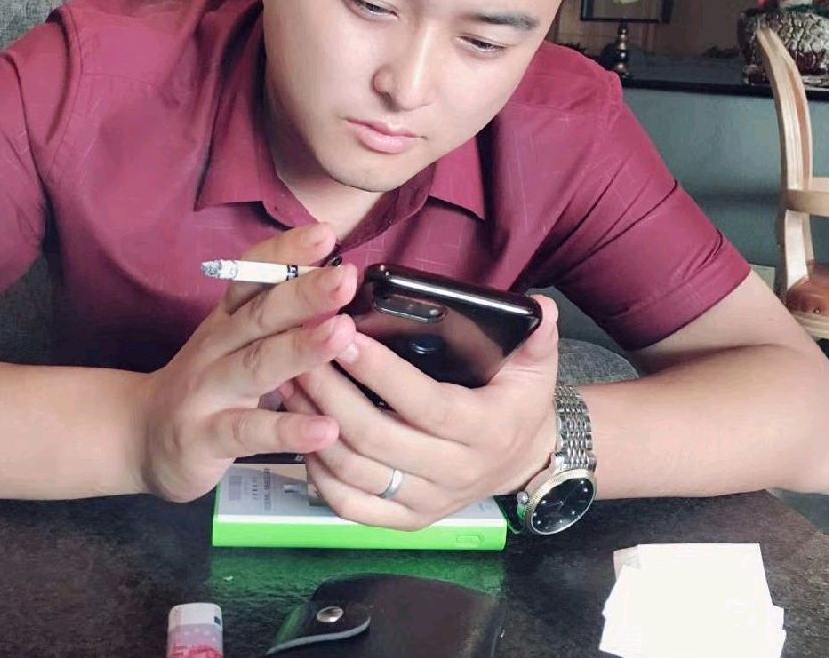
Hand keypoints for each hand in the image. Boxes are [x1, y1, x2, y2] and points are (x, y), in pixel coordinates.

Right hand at [137, 223, 358, 501]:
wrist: (140, 437)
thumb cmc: (206, 383)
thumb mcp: (234, 343)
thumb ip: (276, 316)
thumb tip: (336, 282)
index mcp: (228, 318)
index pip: (253, 276)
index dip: (285, 253)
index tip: (324, 234)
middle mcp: (216, 347)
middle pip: (260, 314)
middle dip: (304, 293)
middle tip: (345, 277)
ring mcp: (208, 391)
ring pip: (256, 365)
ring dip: (301, 348)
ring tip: (343, 333)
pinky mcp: (205, 437)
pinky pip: (250, 431)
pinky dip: (288, 430)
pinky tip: (326, 430)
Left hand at [281, 296, 560, 529]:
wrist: (522, 460)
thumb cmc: (518, 403)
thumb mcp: (535, 367)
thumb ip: (536, 336)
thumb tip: (539, 307)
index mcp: (483, 430)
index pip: (423, 403)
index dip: (381, 372)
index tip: (344, 336)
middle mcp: (454, 473)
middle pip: (377, 437)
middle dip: (331, 393)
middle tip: (300, 353)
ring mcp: (427, 502)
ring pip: (356, 472)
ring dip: (314, 429)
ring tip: (289, 384)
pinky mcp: (405, 521)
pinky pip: (352, 507)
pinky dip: (319, 476)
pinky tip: (302, 435)